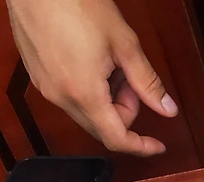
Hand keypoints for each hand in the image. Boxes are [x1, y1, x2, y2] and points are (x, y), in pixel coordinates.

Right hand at [7, 0, 177, 155]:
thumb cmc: (76, 3)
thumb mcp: (124, 44)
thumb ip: (147, 82)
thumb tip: (167, 109)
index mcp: (84, 94)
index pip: (116, 139)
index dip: (140, 146)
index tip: (157, 145)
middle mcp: (60, 97)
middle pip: (102, 126)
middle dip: (124, 110)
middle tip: (131, 78)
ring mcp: (45, 87)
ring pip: (86, 111)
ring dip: (106, 98)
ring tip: (109, 61)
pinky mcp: (37, 75)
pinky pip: (69, 95)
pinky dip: (88, 88)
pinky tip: (91, 58)